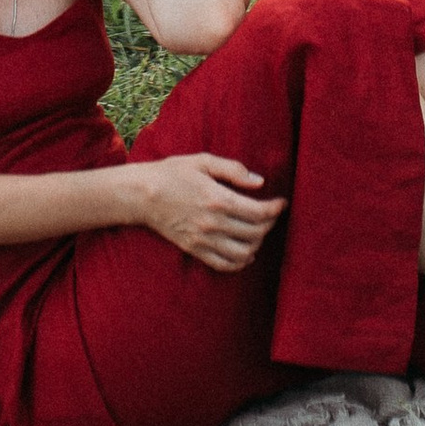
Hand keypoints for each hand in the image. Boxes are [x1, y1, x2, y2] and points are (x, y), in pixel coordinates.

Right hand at [130, 151, 284, 272]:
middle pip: (255, 233)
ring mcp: (204, 240)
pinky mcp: (195, 250)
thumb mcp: (203, 161)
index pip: (259, 212)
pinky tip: (246, 252)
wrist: (142, 194)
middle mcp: (213, 223)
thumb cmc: (173, 173)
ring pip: (244, 252)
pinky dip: (241, 262)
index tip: (282, 202)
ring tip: (258, 232)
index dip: (276, 208)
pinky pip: (225, 264)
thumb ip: (233, 170)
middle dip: (270, 224)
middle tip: (271, 214)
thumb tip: (260, 182)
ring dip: (258, 244)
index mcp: (218, 199)